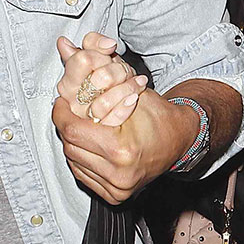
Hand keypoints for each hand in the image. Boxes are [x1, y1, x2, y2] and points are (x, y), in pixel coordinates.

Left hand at [53, 32, 194, 203]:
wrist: (181, 140)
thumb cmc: (158, 115)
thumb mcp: (128, 85)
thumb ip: (94, 67)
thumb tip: (65, 47)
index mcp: (121, 150)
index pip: (72, 129)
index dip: (61, 112)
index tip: (63, 102)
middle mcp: (119, 174)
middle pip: (70, 146)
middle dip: (67, 125)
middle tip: (72, 111)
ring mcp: (117, 188)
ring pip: (73, 160)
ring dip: (74, 142)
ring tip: (85, 126)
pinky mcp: (115, 195)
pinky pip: (83, 174)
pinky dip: (82, 157)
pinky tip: (92, 144)